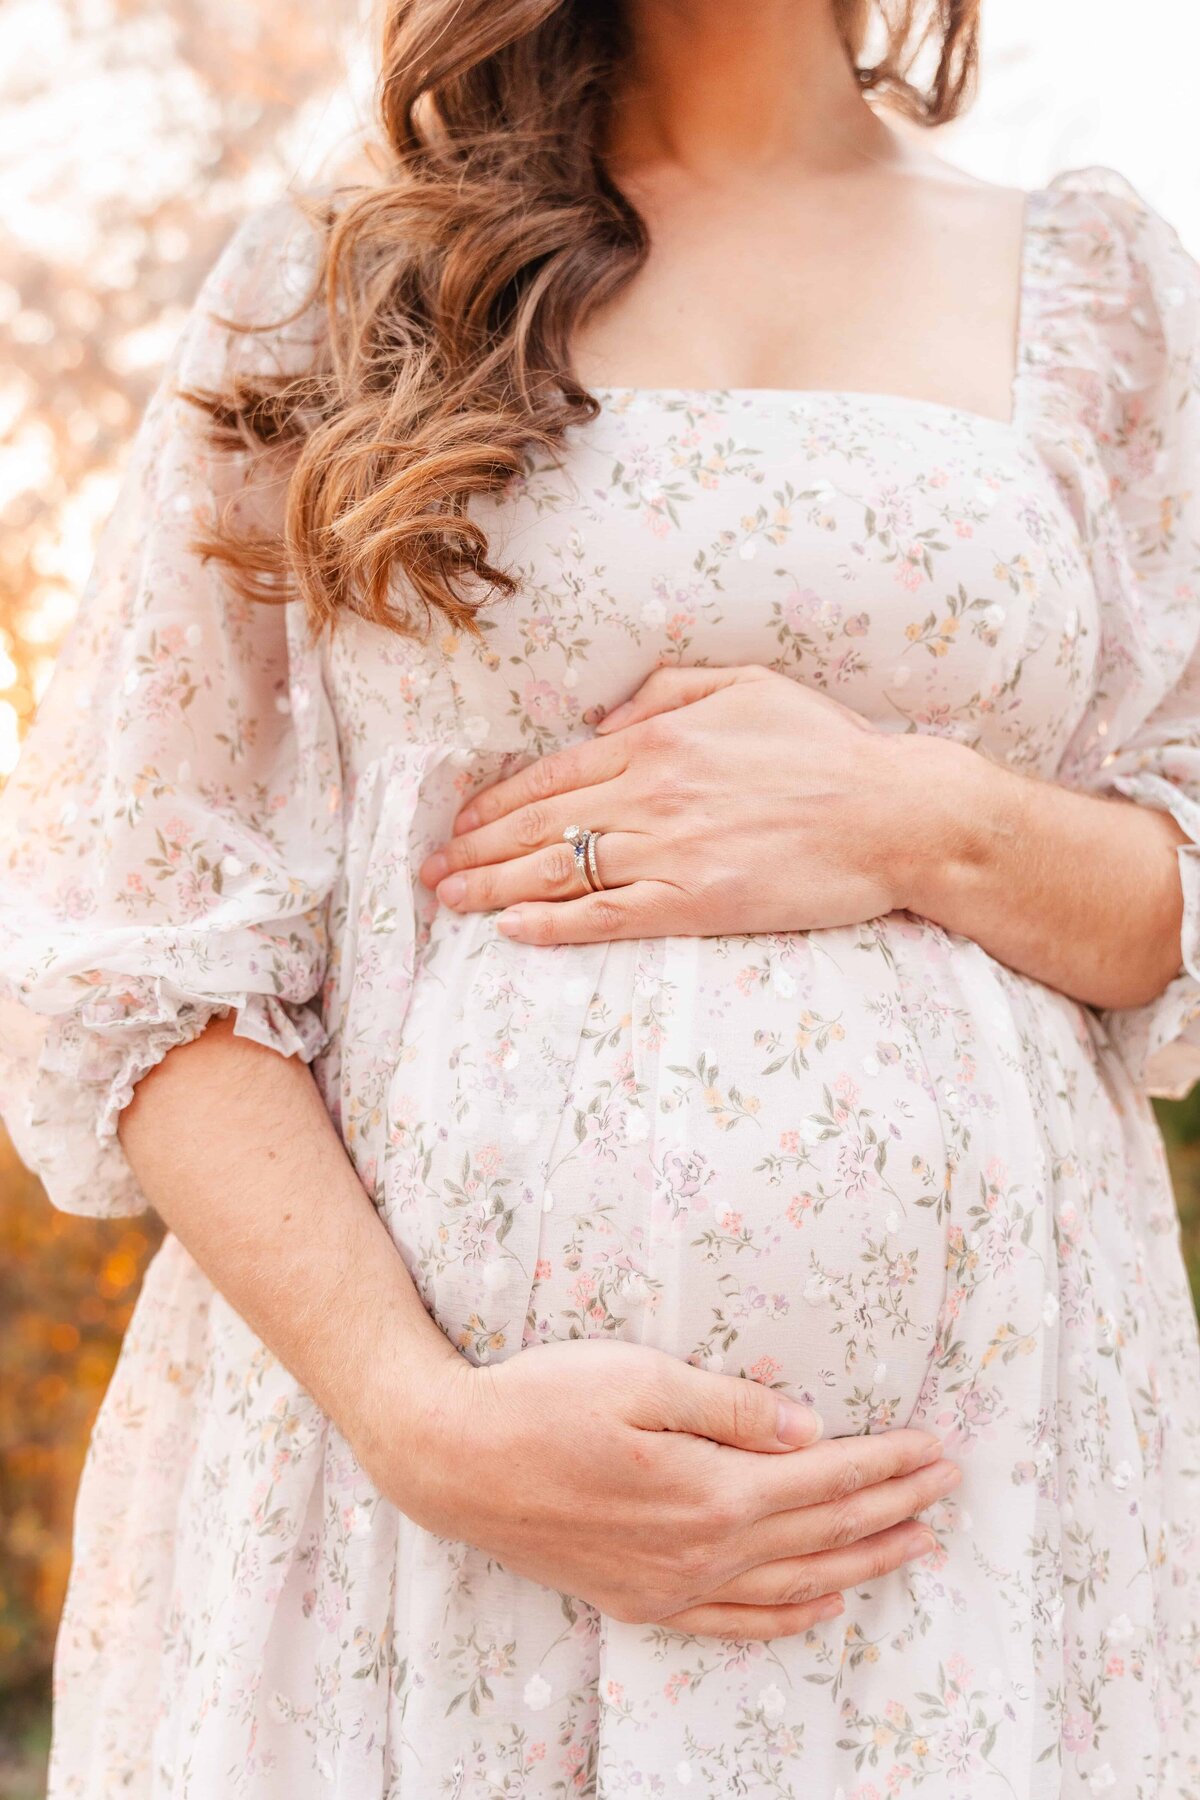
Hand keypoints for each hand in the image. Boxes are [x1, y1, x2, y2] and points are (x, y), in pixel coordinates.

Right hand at [381, 1339, 959, 1641]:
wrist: (452, 1462)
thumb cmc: (541, 1402)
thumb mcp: (637, 1378)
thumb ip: (731, 1407)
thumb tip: (812, 1431)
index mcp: (708, 1491)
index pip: (823, 1481)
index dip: (886, 1465)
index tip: (937, 1449)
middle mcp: (700, 1553)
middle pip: (822, 1535)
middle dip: (893, 1510)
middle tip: (949, 1490)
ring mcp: (670, 1587)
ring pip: (793, 1587)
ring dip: (861, 1566)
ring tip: (914, 1547)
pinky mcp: (639, 1601)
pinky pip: (737, 1625)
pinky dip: (792, 1619)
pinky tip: (822, 1607)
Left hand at [419, 664, 951, 943]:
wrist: (894, 812)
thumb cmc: (828, 747)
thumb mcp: (747, 685)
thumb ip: (668, 691)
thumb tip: (604, 716)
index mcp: (657, 739)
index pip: (553, 773)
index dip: (496, 803)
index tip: (459, 823)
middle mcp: (651, 792)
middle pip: (540, 824)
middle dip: (475, 849)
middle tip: (430, 871)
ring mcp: (671, 849)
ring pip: (560, 870)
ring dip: (494, 887)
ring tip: (450, 901)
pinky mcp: (697, 902)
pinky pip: (608, 915)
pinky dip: (554, 924)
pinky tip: (512, 930)